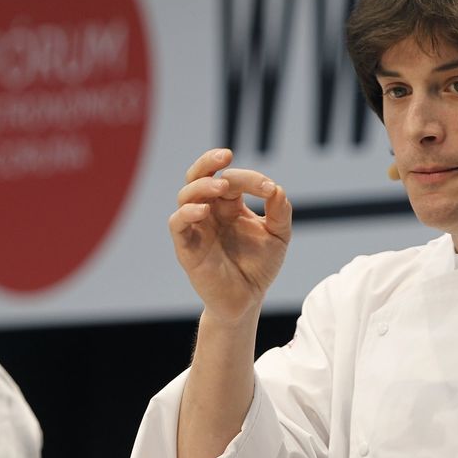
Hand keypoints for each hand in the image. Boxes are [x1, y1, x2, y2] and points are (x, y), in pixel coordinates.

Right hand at [169, 149, 291, 321]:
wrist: (247, 301)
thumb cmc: (259, 266)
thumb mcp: (278, 236)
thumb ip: (280, 212)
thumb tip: (276, 189)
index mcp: (229, 206)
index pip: (232, 180)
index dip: (249, 178)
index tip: (268, 190)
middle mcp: (209, 212)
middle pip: (198, 176)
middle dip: (208, 162)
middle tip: (225, 155)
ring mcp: (196, 228)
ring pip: (185, 195)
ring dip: (201, 186)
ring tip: (220, 187)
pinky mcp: (186, 247)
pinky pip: (177, 223)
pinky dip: (187, 213)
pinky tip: (204, 211)